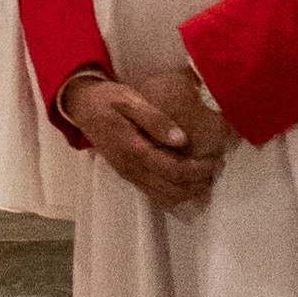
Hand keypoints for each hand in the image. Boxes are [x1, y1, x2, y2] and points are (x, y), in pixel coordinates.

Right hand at [65, 67, 223, 207]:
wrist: (81, 106)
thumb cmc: (108, 100)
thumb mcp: (131, 101)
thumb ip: (155, 120)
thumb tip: (181, 139)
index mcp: (134, 150)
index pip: (173, 170)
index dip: (198, 170)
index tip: (216, 161)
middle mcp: (131, 168)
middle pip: (171, 189)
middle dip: (197, 185)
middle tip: (216, 171)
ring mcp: (128, 174)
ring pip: (162, 196)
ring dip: (187, 193)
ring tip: (205, 179)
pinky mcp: (127, 174)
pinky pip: (153, 193)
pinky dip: (173, 194)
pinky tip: (185, 184)